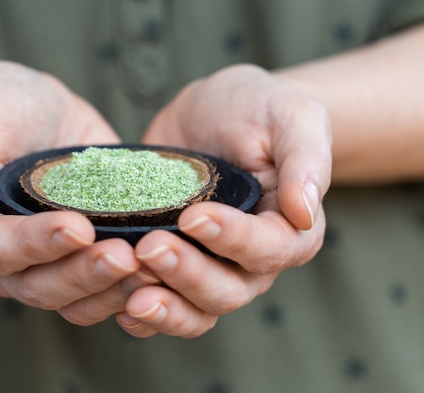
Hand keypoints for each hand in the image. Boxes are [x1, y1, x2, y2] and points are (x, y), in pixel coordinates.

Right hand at [0, 61, 146, 323]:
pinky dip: (132, 284)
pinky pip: (105, 287)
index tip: (77, 227)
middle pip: (40, 286)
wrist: (33, 108)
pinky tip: (165, 267)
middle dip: (84, 273)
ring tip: (151, 267)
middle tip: (125, 255)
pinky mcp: (86, 254)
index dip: (36, 244)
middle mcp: (6, 261)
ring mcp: (49, 263)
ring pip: (76, 298)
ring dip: (113, 289)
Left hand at [117, 64, 331, 336]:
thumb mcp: (290, 115)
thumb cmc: (258, 108)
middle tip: (148, 248)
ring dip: (165, 307)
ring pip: (196, 309)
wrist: (211, 112)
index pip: (269, 249)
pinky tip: (118, 303)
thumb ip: (305, 158)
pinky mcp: (176, 264)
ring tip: (130, 291)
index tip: (193, 216)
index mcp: (290, 228)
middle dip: (188, 275)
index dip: (233, 240)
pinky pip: (166, 304)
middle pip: (228, 290)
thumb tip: (305, 211)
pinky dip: (145, 315)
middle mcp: (253, 260)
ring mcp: (212, 266)